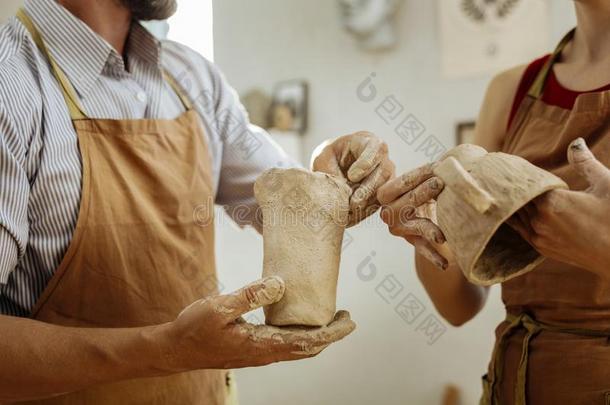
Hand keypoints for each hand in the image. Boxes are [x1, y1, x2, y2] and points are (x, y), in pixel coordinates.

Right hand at [159, 276, 355, 370]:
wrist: (175, 350)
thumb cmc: (194, 329)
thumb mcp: (219, 307)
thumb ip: (250, 295)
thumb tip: (280, 284)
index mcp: (261, 345)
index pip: (306, 342)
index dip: (331, 333)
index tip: (348, 322)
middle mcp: (265, 353)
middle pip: (307, 349)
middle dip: (330, 335)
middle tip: (346, 317)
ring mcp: (259, 353)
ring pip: (297, 349)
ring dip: (316, 336)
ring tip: (329, 318)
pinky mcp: (253, 348)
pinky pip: (285, 345)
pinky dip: (300, 335)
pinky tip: (298, 321)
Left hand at [312, 131, 394, 225]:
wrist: (333, 170)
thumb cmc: (328, 158)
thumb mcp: (323, 157)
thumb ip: (331, 169)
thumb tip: (341, 190)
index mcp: (367, 141)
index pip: (375, 149)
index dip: (365, 163)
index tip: (352, 176)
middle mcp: (382, 158)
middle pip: (383, 172)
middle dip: (367, 189)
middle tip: (353, 203)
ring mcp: (386, 176)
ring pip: (385, 190)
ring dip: (368, 204)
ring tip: (350, 212)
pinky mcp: (384, 193)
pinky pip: (380, 204)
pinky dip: (366, 212)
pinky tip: (351, 218)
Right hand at [377, 163, 447, 268]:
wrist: (424, 209)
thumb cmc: (426, 186)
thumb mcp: (425, 178)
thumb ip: (433, 171)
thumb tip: (450, 162)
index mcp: (388, 192)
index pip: (403, 182)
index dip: (419, 173)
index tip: (438, 165)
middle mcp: (389, 211)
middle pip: (406, 202)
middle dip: (422, 193)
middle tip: (440, 184)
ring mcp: (399, 228)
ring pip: (416, 227)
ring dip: (429, 229)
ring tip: (441, 236)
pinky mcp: (412, 240)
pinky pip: (423, 248)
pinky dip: (434, 256)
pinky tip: (445, 264)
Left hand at [508, 138, 609, 274]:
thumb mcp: (605, 184)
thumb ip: (585, 163)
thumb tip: (575, 142)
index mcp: (551, 203)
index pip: (526, 183)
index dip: (521, 172)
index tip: (509, 161)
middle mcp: (539, 221)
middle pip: (517, 198)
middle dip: (513, 186)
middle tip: (498, 172)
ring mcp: (538, 237)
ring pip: (515, 214)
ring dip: (511, 202)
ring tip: (501, 189)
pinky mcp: (542, 249)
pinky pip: (519, 229)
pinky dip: (514, 218)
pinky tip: (511, 210)